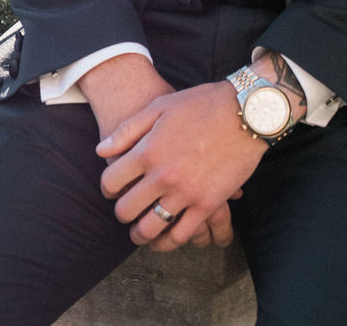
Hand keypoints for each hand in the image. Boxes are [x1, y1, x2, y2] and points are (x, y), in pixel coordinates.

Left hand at [79, 55, 232, 251]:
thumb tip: (101, 151)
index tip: (113, 189)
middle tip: (127, 210)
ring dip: (140, 234)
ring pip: (150, 229)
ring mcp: (185, 193)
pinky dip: (168, 243)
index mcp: (148, 151)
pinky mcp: (207, 204)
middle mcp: (162, 175)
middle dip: (122, 212)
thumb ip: (128, 130)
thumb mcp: (161, 106)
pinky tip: (164, 239)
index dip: (107, 188)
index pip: (110, 182)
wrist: (246, 111)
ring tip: (140, 232)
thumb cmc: (202, 104)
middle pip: (126, 210)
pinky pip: (181, 235)